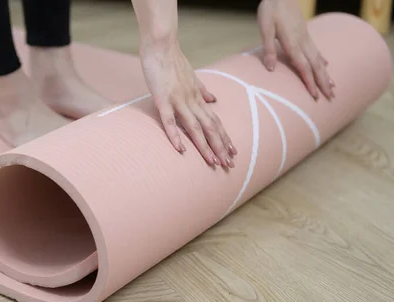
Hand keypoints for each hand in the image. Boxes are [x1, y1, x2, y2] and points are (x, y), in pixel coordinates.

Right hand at [139, 40, 236, 167]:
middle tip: (229, 165)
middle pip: (210, 128)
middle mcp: (192, 100)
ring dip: (205, 146)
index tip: (232, 152)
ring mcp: (178, 100)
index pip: (215, 121)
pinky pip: (170, 120)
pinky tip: (180, 150)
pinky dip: (175, 136)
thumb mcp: (192, 76)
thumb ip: (202, 89)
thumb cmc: (172, 60)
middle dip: (220, 147)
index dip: (224, 137)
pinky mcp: (162, 99)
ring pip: (194, 127)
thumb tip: (213, 100)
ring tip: (213, 162)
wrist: (161, 44)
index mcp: (197, 96)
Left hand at [257, 0, 334, 99]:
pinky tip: (326, 65)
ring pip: (318, 59)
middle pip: (315, 66)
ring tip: (333, 86)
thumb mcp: (265, 28)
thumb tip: (271, 69)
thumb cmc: (271, 9)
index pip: (303, 67)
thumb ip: (269, 49)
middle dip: (323, 83)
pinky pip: (316, 50)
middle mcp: (302, 42)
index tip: (315, 96)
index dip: (309, 82)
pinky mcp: (304, 33)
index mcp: (292, 43)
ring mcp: (305, 37)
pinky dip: (322, 60)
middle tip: (331, 98)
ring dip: (325, 74)